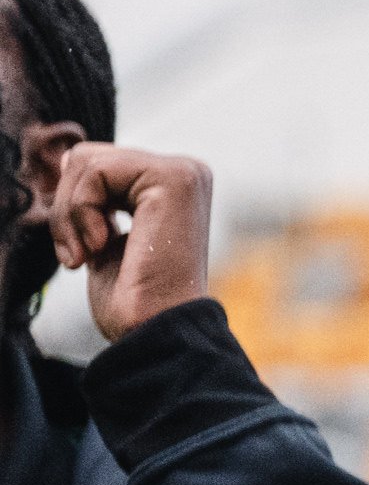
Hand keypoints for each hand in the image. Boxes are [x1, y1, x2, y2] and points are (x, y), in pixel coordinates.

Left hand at [49, 143, 213, 342]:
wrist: (153, 329)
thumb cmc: (132, 298)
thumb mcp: (103, 236)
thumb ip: (93, 198)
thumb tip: (68, 156)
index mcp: (173, 186)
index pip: (97, 165)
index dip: (72, 208)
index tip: (81, 254)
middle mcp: (186, 172)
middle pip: (88, 157)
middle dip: (67, 209)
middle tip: (79, 255)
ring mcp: (184, 172)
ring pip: (87, 161)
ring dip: (71, 214)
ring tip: (89, 253)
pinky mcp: (173, 178)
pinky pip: (96, 171)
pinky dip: (80, 212)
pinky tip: (101, 245)